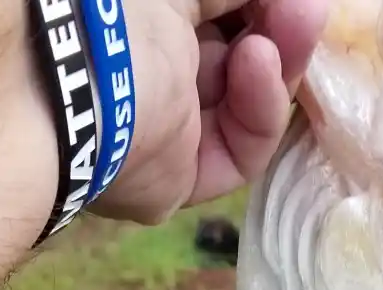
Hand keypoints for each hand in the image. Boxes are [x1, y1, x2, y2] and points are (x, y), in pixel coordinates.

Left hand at [96, 0, 328, 225]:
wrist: (73, 66)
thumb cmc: (120, 4)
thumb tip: (296, 2)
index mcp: (141, 19)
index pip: (219, 16)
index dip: (262, 8)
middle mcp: (148, 69)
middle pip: (237, 56)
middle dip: (280, 30)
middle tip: (310, 10)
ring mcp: (163, 127)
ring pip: (244, 104)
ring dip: (277, 64)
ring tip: (296, 26)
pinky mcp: (178, 179)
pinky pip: (238, 153)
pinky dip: (261, 110)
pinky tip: (263, 66)